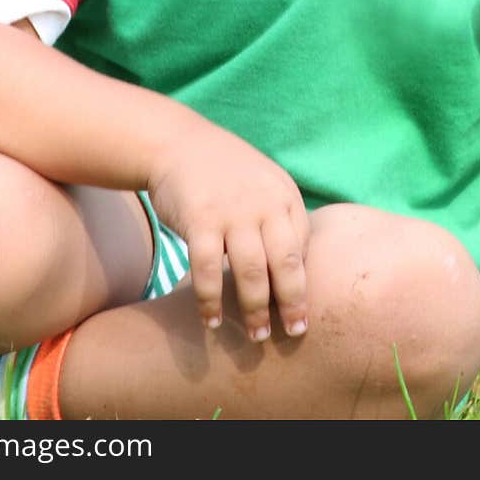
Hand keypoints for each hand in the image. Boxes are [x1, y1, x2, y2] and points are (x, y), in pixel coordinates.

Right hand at [147, 117, 309, 341]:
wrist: (177, 144)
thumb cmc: (224, 173)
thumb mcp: (262, 184)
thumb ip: (279, 219)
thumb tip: (296, 269)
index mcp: (283, 195)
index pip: (302, 247)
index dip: (303, 282)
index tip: (302, 311)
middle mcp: (263, 202)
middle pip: (285, 263)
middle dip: (292, 303)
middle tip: (294, 332)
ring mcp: (231, 211)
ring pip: (251, 272)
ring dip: (255, 310)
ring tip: (257, 336)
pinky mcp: (199, 220)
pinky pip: (208, 270)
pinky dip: (210, 300)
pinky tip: (210, 320)